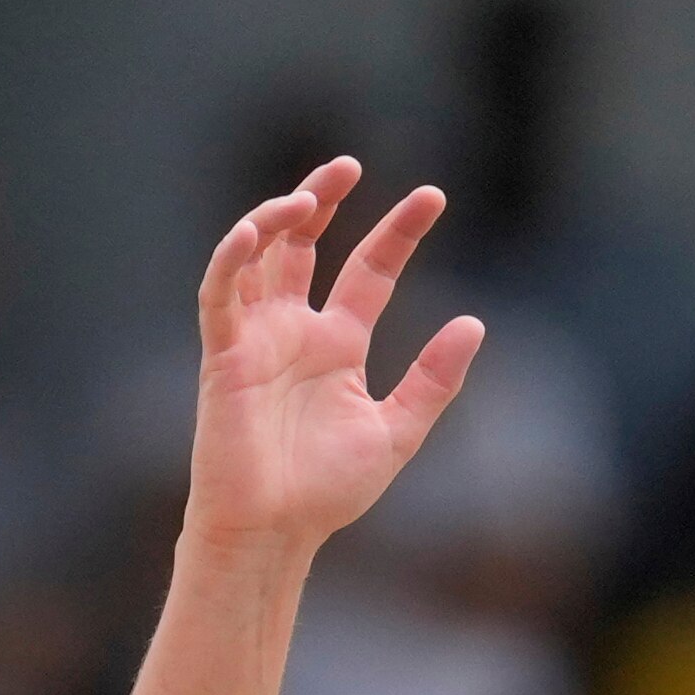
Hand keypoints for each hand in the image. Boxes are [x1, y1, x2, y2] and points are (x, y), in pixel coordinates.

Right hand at [187, 157, 483, 551]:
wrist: (276, 531)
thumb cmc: (327, 491)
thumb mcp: (398, 430)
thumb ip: (433, 379)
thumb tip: (474, 323)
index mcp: (338, 345)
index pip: (369, 270)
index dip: (397, 232)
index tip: (433, 196)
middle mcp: (295, 331)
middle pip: (305, 244)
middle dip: (325, 199)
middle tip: (351, 164)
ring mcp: (256, 337)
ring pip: (258, 255)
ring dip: (277, 218)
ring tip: (311, 197)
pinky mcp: (223, 353)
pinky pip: (220, 292)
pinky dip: (232, 258)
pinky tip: (255, 231)